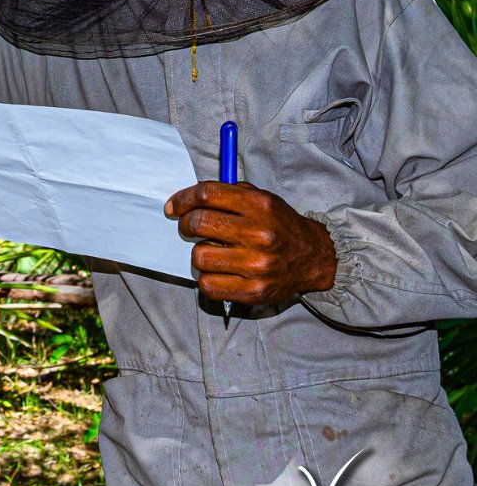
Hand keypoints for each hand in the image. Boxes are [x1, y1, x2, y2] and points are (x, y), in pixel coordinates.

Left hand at [165, 181, 336, 304]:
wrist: (313, 258)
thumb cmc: (279, 226)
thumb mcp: (262, 198)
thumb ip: (228, 193)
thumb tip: (187, 199)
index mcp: (260, 206)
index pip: (208, 195)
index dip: (184, 199)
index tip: (173, 207)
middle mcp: (259, 234)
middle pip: (199, 223)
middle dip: (186, 224)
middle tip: (188, 227)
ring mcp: (256, 265)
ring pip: (200, 256)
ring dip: (199, 252)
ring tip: (211, 250)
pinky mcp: (253, 291)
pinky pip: (208, 285)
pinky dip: (206, 277)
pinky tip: (217, 271)